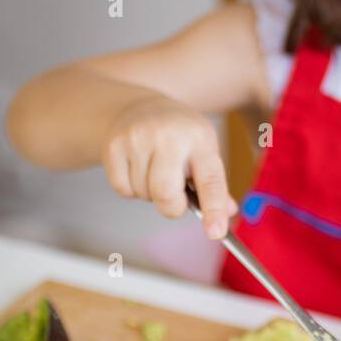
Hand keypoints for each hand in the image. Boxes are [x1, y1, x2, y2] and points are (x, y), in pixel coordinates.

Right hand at [101, 94, 236, 238]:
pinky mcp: (114, 145)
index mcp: (200, 139)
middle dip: (171, 207)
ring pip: (143, 194)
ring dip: (150, 194)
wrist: (140, 107)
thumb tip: (227, 214)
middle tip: (174, 198)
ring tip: (153, 171)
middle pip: (166, 193)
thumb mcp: (203, 151)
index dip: (214, 209)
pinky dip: (130, 189)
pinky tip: (137, 169)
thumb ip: (214, 185)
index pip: (210, 180)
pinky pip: (123, 189)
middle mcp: (169, 135)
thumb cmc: (178, 137)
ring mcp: (138, 138)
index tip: (215, 233)